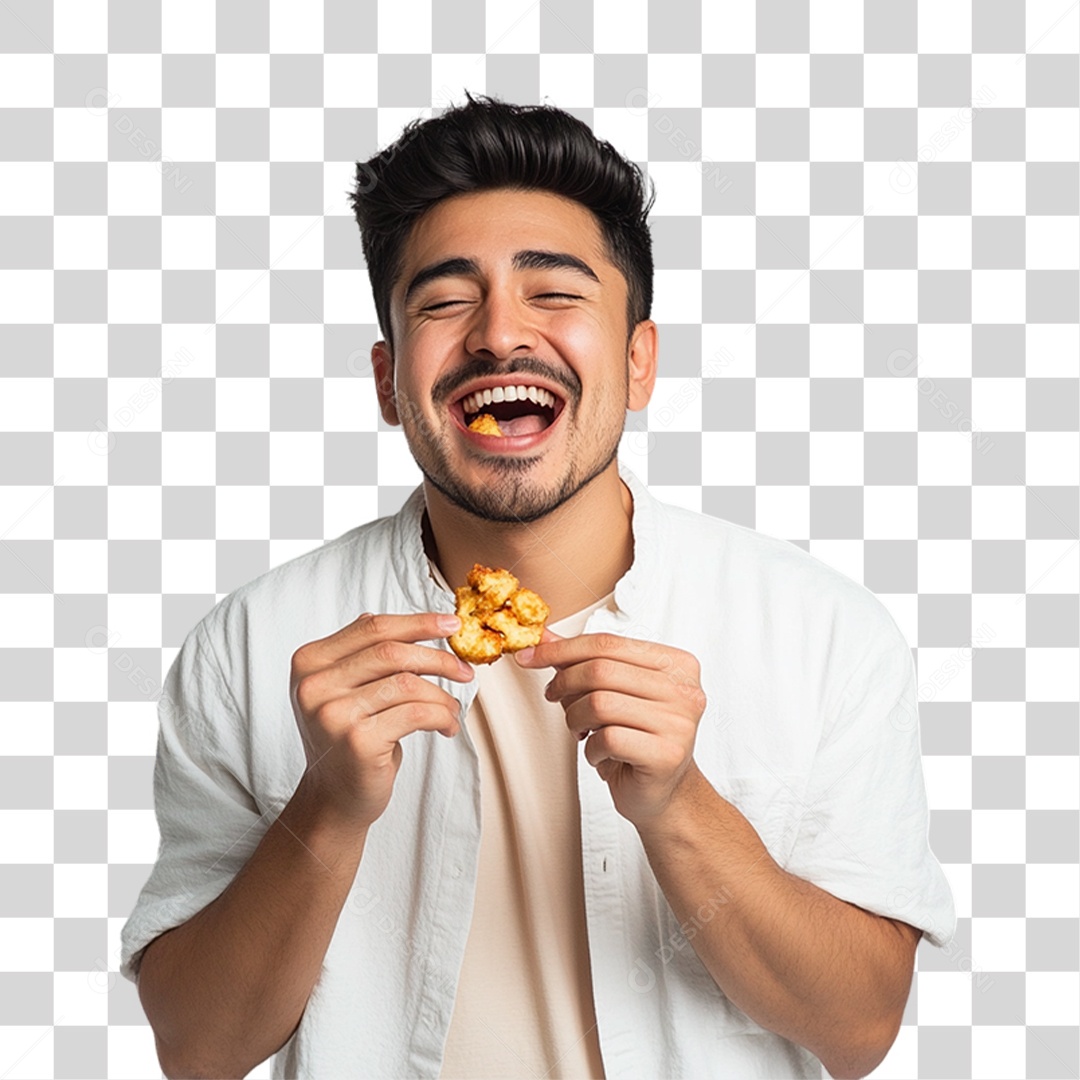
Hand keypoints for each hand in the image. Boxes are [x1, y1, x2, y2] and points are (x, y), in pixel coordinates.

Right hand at [289, 612, 473, 830]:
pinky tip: (446, 726)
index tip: (452, 624)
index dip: (417, 622)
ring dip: (441, 696)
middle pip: (391, 652)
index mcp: (309, 662)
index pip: (371, 627)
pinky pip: (416, 713)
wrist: (334, 798)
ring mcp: (333, 714)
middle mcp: (314, 685)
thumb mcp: (346, 689)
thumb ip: (366, 653)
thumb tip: (418, 623)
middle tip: (464, 671)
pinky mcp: (357, 741)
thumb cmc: (349, 738)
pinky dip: (441, 716)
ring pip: (408, 683)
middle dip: (437, 658)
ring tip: (452, 710)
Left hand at [515, 630, 706, 827]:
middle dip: (565, 683)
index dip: (562, 648)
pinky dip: (591, 748)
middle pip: (602, 670)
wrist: (663, 792)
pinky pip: (608, 738)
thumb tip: (542, 637)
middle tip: (553, 695)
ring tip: (580, 730)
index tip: (529, 656)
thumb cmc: (636, 737)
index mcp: (677, 664)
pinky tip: (599, 754)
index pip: (609, 643)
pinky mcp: (667, 755)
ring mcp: (679, 723)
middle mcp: (685, 690)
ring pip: (600, 704)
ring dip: (575, 718)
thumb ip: (582, 661)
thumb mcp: (612, 692)